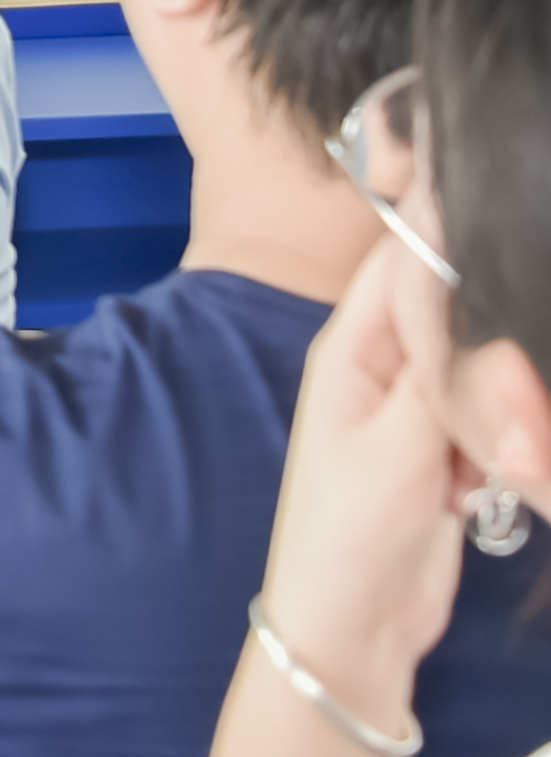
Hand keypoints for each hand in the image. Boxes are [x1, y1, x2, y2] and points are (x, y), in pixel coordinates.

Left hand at [251, 238, 468, 730]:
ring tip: (476, 468)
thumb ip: (444, 370)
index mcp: (352, 347)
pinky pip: (490, 429)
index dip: (453, 244)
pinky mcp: (446, 456)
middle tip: (500, 406)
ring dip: (495, 417)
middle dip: (491, 353)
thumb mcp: (402, 443)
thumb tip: (473, 297)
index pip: (404, 265)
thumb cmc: (353, 528)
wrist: (355, 624)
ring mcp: (414, 414)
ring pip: (483, 379)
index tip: (513, 241)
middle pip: (455, 321)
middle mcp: (383, 369)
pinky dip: (496, 454)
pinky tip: (475, 494)